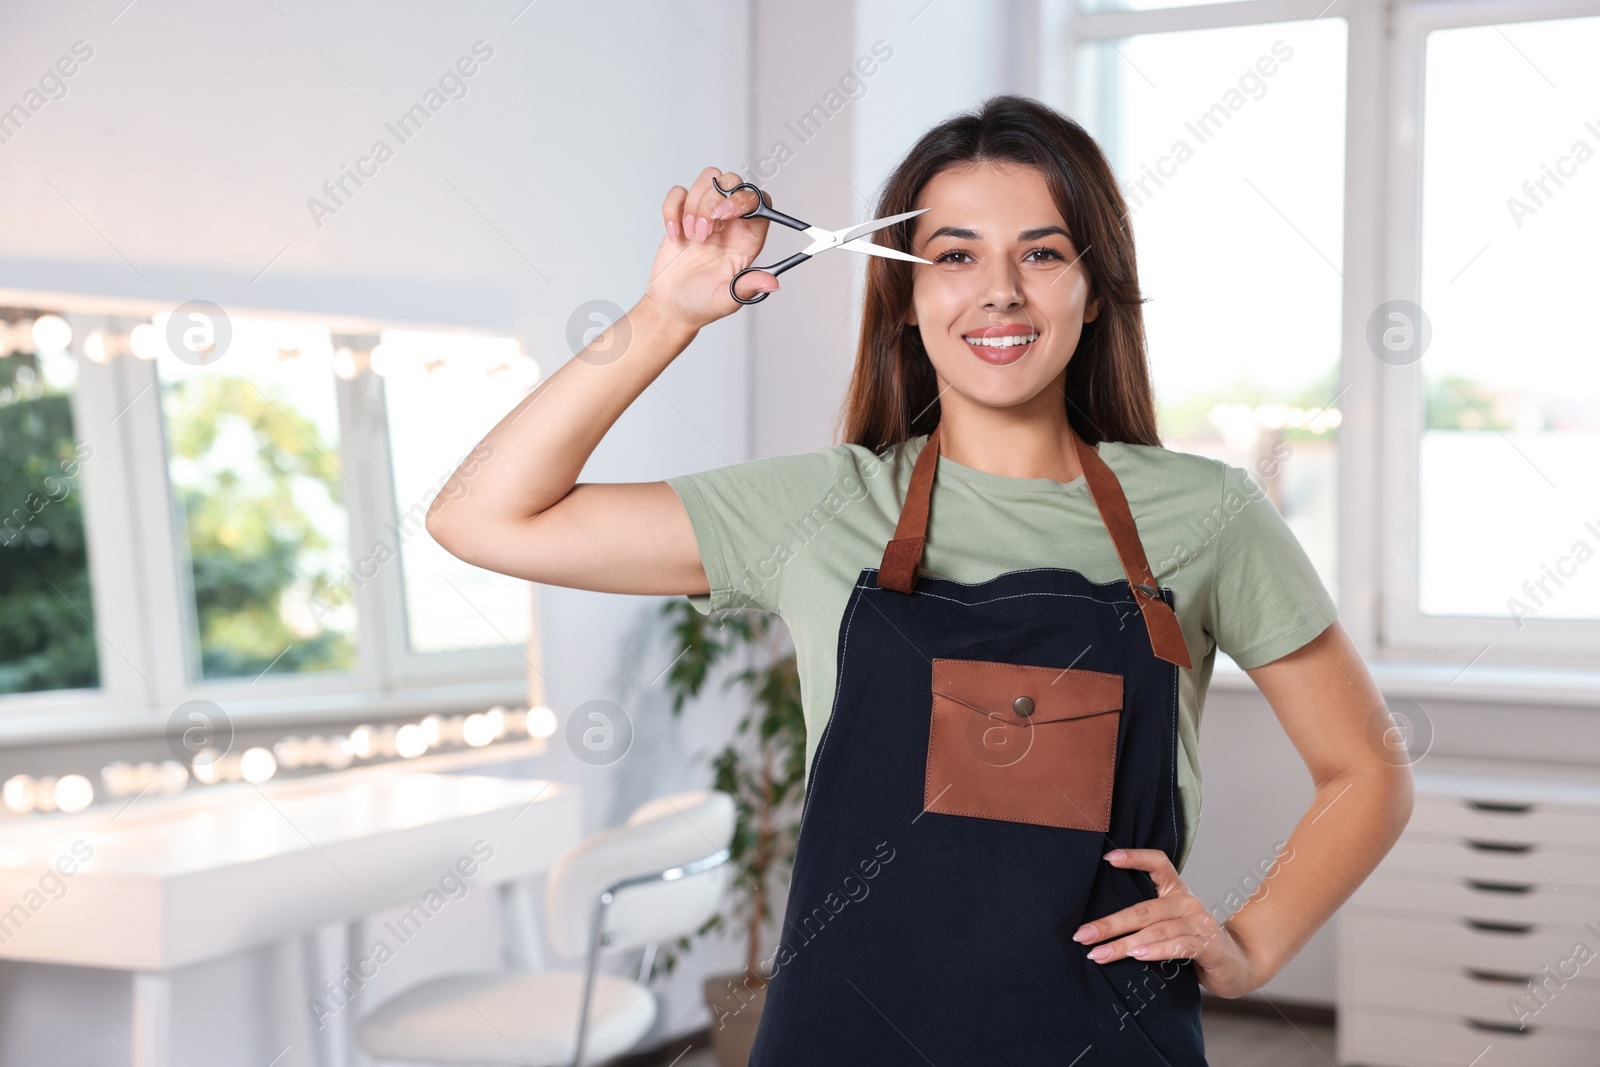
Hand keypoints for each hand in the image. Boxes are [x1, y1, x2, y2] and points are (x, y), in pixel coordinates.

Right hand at [641, 167, 779, 332]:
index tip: (725, 214)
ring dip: (695, 205)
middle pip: (733, 182)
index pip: (759, 202)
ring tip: (691, 237)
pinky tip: (675, 235)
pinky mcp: (682, 215)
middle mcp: (730, 223)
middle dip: (715, 200)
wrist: (671, 306)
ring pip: (708, 179)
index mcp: (748, 239)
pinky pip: (678, 192)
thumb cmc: (703, 304)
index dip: (746, 199)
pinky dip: (672, 209)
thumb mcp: (728, 299)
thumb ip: (748, 286)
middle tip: (704, 231)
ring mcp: (705, 216)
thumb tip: (773, 283)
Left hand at [1072, 848, 1258, 998]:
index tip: (1108, 858)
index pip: (1159, 863)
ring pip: (1156, 930)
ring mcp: (1199, 924)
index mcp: (1177, 891)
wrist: (1238, 964)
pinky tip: (1137, 955)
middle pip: (1143, 909)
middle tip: (1082, 935)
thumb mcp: (1170, 922)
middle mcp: (1188, 903)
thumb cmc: (1195, 941)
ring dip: (1124, 944)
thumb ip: (1146, 917)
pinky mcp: (1209, 947)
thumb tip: (1099, 924)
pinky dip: (1157, 950)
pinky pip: (1179, 946)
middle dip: (1109, 924)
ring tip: (1100, 954)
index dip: (1135, 857)